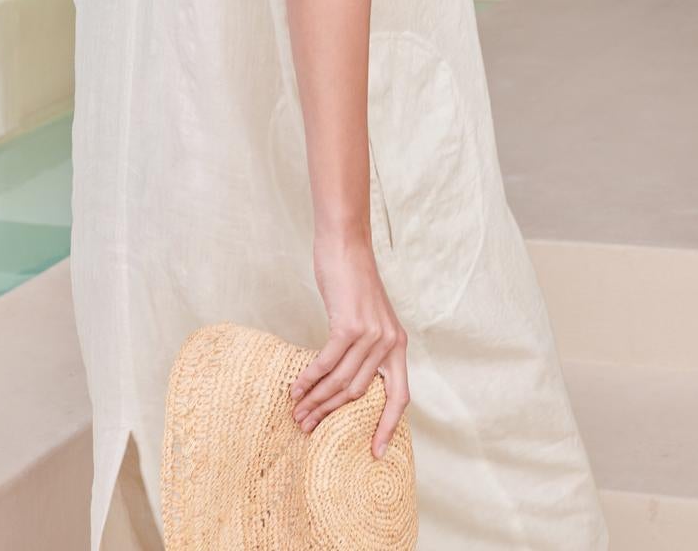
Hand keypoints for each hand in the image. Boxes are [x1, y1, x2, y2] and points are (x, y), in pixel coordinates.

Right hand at [292, 233, 409, 457]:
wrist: (347, 244)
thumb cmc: (352, 280)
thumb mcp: (369, 317)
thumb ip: (366, 347)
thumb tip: (347, 381)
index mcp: (398, 345)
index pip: (401, 397)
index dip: (388, 427)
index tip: (375, 453)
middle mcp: (389, 343)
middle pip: (358, 394)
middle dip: (331, 413)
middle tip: (308, 428)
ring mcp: (371, 334)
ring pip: (341, 381)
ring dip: (316, 400)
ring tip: (297, 413)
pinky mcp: (350, 325)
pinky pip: (327, 362)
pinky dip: (310, 378)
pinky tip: (296, 388)